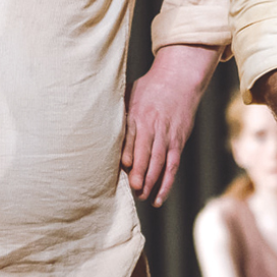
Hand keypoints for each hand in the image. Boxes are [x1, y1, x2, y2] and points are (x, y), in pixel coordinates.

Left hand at [121, 43, 217, 205]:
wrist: (179, 79)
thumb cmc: (149, 88)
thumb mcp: (129, 94)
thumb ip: (117, 114)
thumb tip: (98, 133)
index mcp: (138, 113)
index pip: (133, 135)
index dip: (129, 150)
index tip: (123, 165)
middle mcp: (154, 126)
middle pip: (148, 150)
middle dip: (141, 170)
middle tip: (134, 188)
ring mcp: (168, 135)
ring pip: (161, 160)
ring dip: (153, 179)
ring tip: (143, 196)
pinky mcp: (178, 142)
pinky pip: (173, 165)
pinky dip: (167, 182)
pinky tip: (158, 197)